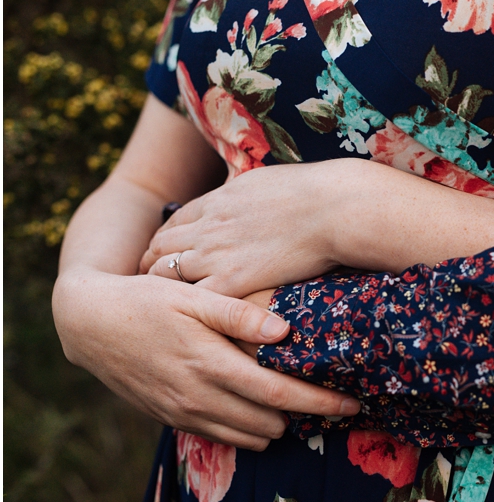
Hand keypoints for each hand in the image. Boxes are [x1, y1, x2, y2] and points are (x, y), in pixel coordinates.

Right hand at [52, 269, 359, 450]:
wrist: (88, 324)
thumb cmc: (145, 300)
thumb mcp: (190, 296)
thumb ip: (237, 313)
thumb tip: (284, 329)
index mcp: (210, 365)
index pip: (279, 396)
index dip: (320, 403)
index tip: (353, 404)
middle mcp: (198, 397)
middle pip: (270, 424)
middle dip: (305, 416)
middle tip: (332, 397)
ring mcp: (183, 413)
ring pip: (248, 437)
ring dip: (277, 425)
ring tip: (300, 402)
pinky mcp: (171, 419)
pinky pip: (222, 437)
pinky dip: (248, 428)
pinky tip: (260, 406)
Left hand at [138, 160, 363, 297]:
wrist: (332, 208)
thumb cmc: (312, 192)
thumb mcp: (266, 181)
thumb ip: (246, 193)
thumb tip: (245, 195)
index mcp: (217, 201)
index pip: (174, 222)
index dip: (166, 239)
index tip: (167, 252)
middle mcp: (208, 227)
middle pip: (160, 248)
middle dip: (153, 264)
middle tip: (154, 282)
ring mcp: (216, 255)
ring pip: (165, 275)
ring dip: (162, 289)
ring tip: (166, 306)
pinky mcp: (233, 282)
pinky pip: (192, 299)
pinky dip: (186, 309)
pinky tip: (192, 319)